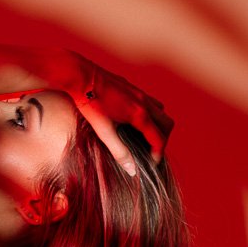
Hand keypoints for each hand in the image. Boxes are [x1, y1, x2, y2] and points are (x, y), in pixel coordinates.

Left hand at [55, 50, 173, 173]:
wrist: (81, 76)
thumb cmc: (90, 104)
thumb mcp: (104, 132)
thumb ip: (119, 151)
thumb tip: (132, 170)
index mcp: (139, 115)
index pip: (159, 138)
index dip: (158, 154)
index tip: (151, 164)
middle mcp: (144, 102)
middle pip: (167, 124)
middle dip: (163, 139)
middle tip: (151, 151)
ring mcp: (139, 92)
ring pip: (160, 111)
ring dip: (158, 125)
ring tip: (145, 137)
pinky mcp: (132, 87)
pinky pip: (150, 101)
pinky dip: (150, 114)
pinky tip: (134, 120)